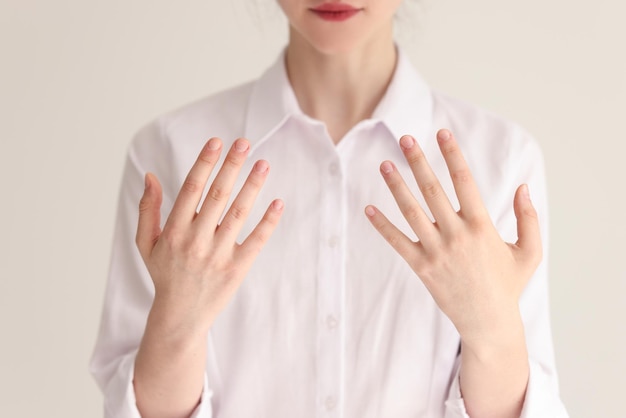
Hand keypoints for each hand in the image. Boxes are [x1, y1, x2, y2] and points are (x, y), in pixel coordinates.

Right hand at [135, 137, 283, 333]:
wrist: (181, 316)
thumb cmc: (164, 274)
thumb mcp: (146, 244)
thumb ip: (147, 209)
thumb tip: (149, 175)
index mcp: (173, 231)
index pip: (191, 189)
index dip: (205, 163)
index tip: (217, 142)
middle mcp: (195, 241)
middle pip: (217, 196)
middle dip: (231, 166)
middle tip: (244, 142)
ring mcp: (218, 255)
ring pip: (238, 214)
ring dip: (252, 187)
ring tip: (263, 164)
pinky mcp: (237, 268)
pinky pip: (255, 241)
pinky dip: (268, 222)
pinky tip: (278, 202)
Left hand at [365, 129, 541, 346]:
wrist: (487, 322)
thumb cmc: (508, 285)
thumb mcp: (529, 252)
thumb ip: (528, 218)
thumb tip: (523, 187)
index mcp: (482, 227)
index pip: (464, 181)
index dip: (452, 155)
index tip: (442, 133)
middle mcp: (456, 235)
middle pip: (432, 190)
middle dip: (418, 162)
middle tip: (404, 138)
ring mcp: (437, 251)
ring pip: (411, 212)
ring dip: (396, 187)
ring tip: (384, 165)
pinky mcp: (422, 268)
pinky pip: (398, 243)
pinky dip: (382, 226)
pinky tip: (368, 209)